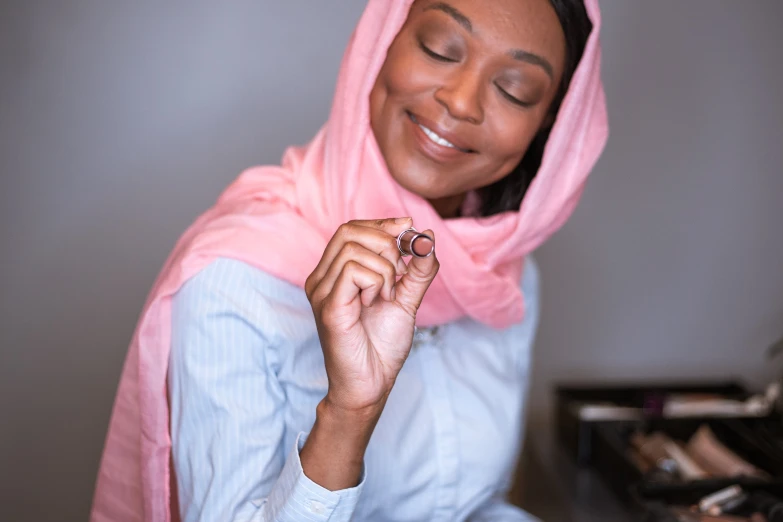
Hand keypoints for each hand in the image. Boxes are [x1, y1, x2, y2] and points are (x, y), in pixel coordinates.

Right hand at [305, 217, 438, 413]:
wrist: (371, 385)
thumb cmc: (381, 346)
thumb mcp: (406, 298)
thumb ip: (418, 269)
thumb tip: (426, 236)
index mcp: (333, 273)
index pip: (351, 228)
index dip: (383, 223)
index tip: (409, 228)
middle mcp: (321, 279)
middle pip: (349, 230)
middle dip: (386, 242)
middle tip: (400, 272)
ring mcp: (321, 292)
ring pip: (354, 249)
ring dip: (384, 268)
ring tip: (388, 295)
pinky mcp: (329, 308)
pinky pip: (354, 271)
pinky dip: (376, 281)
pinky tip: (378, 302)